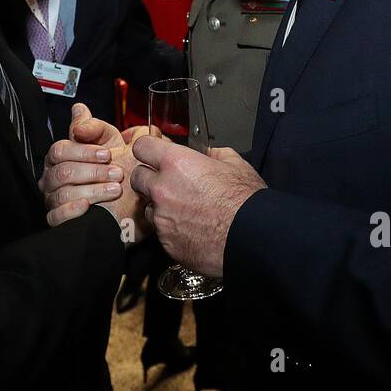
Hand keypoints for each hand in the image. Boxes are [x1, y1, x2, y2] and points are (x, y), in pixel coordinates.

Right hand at [39, 104, 145, 233]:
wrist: (127, 202)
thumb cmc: (115, 168)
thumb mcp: (110, 143)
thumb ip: (94, 126)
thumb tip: (79, 109)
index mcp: (61, 156)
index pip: (61, 150)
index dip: (84, 151)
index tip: (108, 154)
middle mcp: (52, 177)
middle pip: (62, 172)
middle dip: (92, 172)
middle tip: (117, 173)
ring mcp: (53, 198)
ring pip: (62, 194)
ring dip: (91, 191)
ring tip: (115, 190)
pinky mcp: (58, 219)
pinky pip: (55, 216)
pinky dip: (71, 211)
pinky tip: (87, 206)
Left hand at [130, 137, 265, 277]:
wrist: (253, 238)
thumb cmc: (246, 202)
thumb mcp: (235, 164)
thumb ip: (215, 154)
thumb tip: (208, 154)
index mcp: (176, 164)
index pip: (142, 147)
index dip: (148, 149)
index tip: (153, 154)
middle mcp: (162, 189)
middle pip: (137, 177)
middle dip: (149, 178)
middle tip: (167, 183)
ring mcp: (162, 218)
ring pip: (148, 207)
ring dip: (159, 206)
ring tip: (185, 211)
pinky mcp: (166, 242)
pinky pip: (161, 232)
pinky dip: (171, 229)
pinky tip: (191, 229)